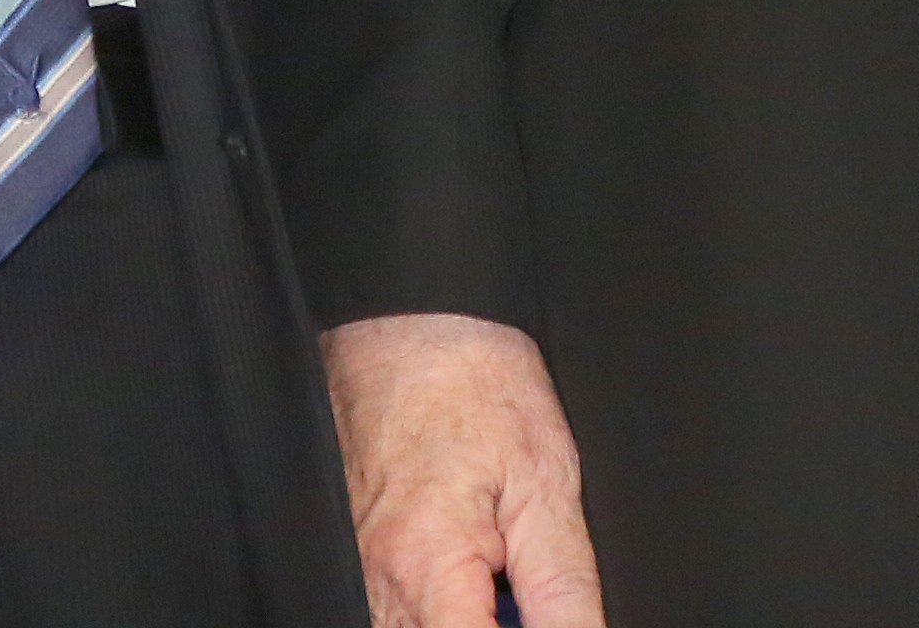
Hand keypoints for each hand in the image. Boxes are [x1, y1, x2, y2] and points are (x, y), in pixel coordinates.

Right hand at [324, 312, 601, 627]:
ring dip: (462, 619)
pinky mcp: (354, 550)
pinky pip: (392, 610)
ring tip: (502, 583)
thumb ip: (565, 594)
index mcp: (426, 569)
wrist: (412, 321)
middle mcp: (377, 580)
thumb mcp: (548, 488)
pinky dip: (440, 607)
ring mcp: (358, 567)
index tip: (547, 619)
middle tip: (524, 593)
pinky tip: (476, 577)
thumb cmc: (477, 385)